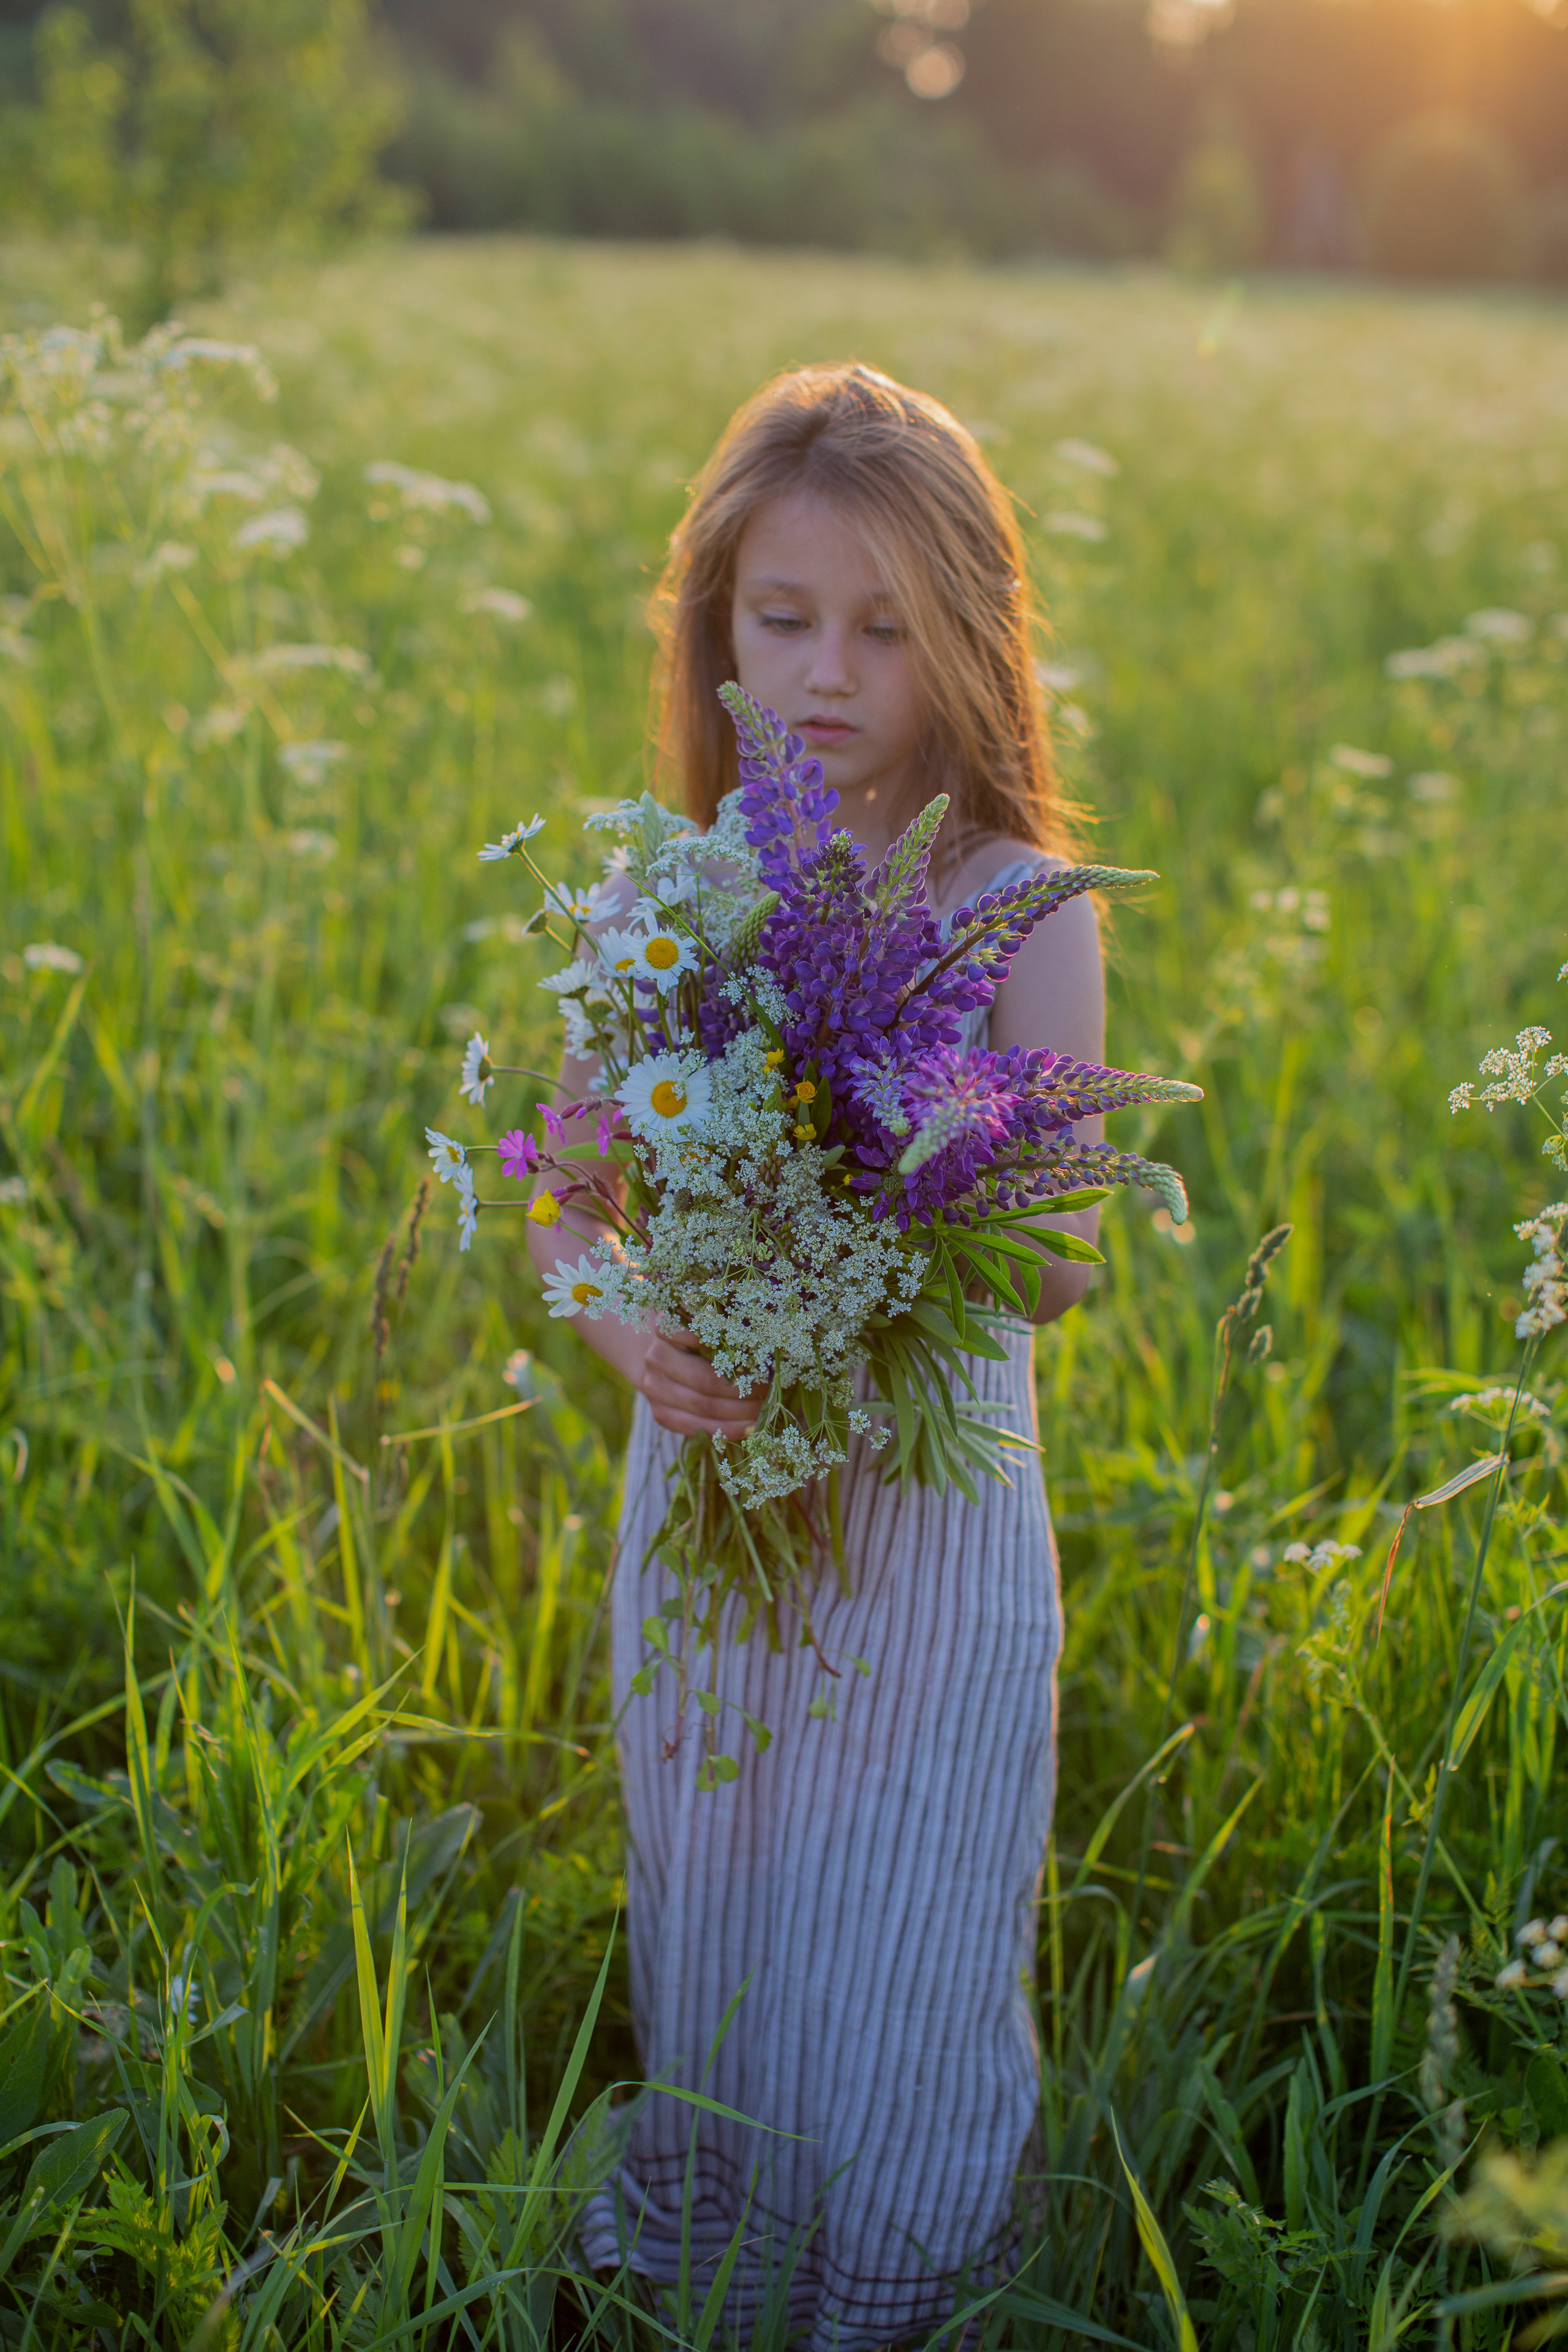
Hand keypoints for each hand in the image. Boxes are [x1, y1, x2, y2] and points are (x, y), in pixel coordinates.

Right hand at [638, 1327, 760, 1440]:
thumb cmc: (694, 1335)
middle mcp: (656, 1357)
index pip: (696, 1335)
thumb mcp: (704, 1322)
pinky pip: (695, 1427)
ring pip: (702, 1407)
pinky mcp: (661, 1413)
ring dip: (738, 1412)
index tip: (755, 1350)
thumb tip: (763, 1340)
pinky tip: (747, 1426)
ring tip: (763, 1409)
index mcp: (666, 1327)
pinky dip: (725, 1429)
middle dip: (742, 1389)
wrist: (660, 1356)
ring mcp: (654, 1388)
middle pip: (704, 1379)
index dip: (727, 1347)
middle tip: (767, 1389)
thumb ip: (726, 1326)